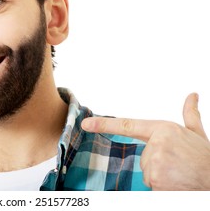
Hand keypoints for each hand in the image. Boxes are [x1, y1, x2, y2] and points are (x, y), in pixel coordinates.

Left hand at [81, 93, 209, 189]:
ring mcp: (155, 163)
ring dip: (161, 176)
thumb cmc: (205, 158)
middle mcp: (156, 144)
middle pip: (143, 158)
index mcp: (163, 129)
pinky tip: (177, 183)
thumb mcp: (196, 134)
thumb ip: (190, 114)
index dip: (103, 125)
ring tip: (179, 173)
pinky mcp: (156, 180)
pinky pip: (151, 186)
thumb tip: (192, 95)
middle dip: (157, 163)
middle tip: (177, 164)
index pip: (127, 125)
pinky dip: (162, 187)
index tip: (85, 124)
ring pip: (147, 173)